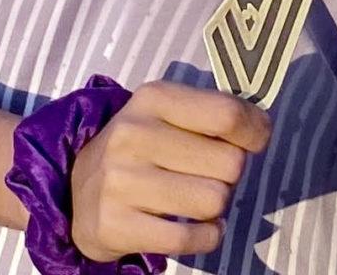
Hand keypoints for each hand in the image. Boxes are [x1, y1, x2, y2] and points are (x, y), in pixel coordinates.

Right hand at [68, 82, 270, 260]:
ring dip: (214, 207)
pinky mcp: (115, 226)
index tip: (254, 140)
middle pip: (230, 163)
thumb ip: (214, 114)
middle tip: (205, 175)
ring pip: (214, 201)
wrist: (76, 192)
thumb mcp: (168, 114)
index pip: (228, 115)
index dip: (254, 131)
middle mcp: (133, 135)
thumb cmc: (140, 149)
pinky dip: (205, 237)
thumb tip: (260, 128)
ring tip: (192, 198)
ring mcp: (120, 182)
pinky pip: (191, 237)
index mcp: (153, 99)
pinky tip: (194, 227)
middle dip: (228, 174)